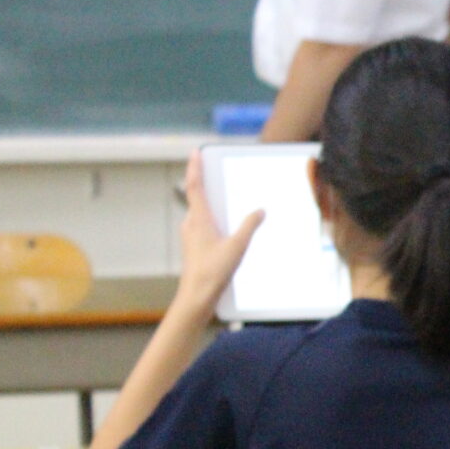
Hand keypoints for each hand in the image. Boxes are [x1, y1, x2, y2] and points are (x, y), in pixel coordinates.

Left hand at [174, 153, 264, 313]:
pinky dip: (212, 220)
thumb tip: (259, 210)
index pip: (194, 186)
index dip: (195, 168)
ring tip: (224, 199)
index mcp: (199, 219)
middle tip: (213, 171)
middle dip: (204, 183)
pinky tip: (225, 228)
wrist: (196, 296)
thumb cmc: (213, 271)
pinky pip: (203, 226)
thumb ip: (249, 226)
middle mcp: (191, 224)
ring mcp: (190, 236)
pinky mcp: (194, 246)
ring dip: (210, 203)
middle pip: (196, 197)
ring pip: (200, 213)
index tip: (195, 152)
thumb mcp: (238, 246)